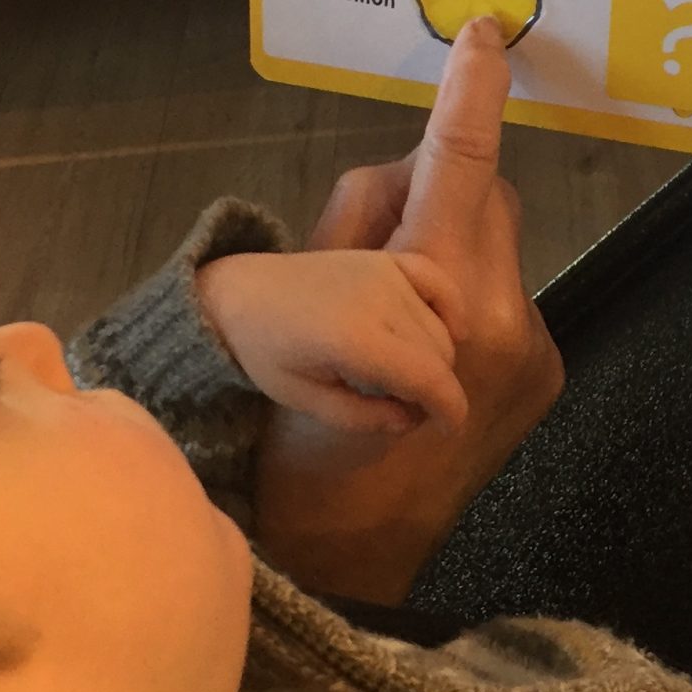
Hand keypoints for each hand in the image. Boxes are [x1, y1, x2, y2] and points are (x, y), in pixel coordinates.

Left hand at [196, 247, 467, 446]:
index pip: (428, 377)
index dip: (450, 408)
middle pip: (438, 355)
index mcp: (355, 340)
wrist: (239, 293)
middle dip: (435, 390)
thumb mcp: (304, 398)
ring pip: (439, 326)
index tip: (450, 431)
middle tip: (408, 410)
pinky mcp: (385, 260)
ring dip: (436, 359)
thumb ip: (360, 416)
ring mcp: (385, 273)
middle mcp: (380, 301)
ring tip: (406, 379)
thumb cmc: (265, 352)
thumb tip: (410, 420)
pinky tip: (451, 331)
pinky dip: (450, 307)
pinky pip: (437, 281)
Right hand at [252, 19, 563, 599]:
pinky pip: (506, 299)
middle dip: (438, 195)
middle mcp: (505, 319)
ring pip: (496, 250)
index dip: (472, 93)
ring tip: (391, 325)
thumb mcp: (296, 307)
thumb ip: (360, 225)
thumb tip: (407, 182)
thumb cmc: (299, 431)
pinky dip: (467, 305)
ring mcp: (534, 352)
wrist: (345, 551)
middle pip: (488, 197)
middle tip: (371, 243)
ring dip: (451, 256)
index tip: (490, 37)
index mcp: (440, 297)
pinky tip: (424, 357)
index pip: (462, 165)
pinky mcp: (544, 376)